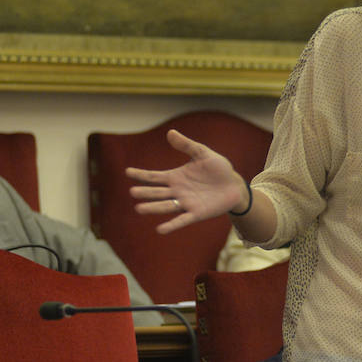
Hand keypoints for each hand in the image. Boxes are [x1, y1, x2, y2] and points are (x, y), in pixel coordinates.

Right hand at [126, 129, 247, 233]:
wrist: (234, 184)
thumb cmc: (218, 168)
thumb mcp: (203, 153)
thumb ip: (187, 145)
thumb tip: (170, 132)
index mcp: (176, 177)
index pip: (154, 176)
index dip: (141, 175)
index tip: (127, 172)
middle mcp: (177, 191)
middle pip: (157, 192)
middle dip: (145, 192)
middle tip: (133, 192)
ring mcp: (186, 203)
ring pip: (166, 206)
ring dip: (153, 208)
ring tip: (139, 209)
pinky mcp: (197, 213)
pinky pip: (182, 220)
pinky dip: (172, 225)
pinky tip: (160, 229)